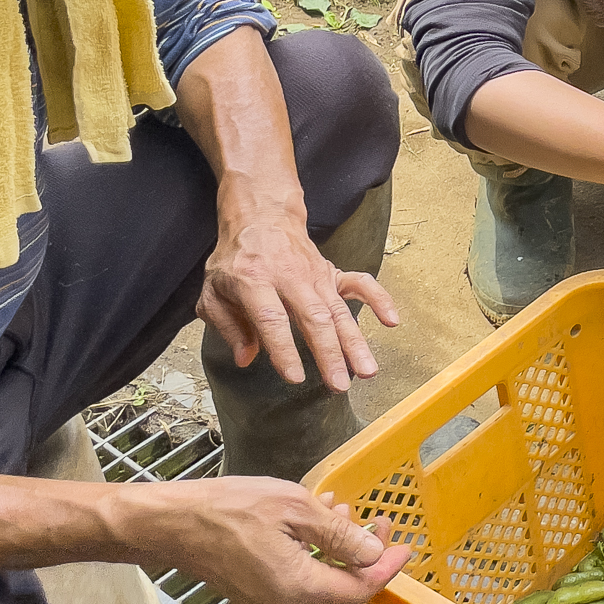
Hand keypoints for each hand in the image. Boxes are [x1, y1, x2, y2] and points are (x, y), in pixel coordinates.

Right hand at [133, 475, 412, 603]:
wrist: (169, 523)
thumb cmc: (228, 509)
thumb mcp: (294, 509)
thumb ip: (338, 535)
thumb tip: (373, 553)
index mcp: (297, 588)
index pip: (358, 589)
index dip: (385, 568)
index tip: (403, 544)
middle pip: (341, 591)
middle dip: (365, 558)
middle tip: (378, 524)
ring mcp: (265, 602)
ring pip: (319, 583)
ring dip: (338, 552)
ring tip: (343, 512)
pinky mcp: (252, 592)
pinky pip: (296, 579)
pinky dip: (314, 554)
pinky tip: (313, 522)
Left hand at [200, 198, 400, 390]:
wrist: (261, 219)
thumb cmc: (235, 260)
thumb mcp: (212, 291)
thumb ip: (227, 326)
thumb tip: (246, 357)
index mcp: (254, 280)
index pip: (271, 318)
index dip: (284, 348)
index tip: (295, 376)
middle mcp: (289, 277)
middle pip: (313, 317)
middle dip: (329, 353)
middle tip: (339, 384)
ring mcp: (315, 275)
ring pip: (338, 310)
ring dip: (355, 341)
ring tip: (366, 370)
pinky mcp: (332, 272)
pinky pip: (360, 284)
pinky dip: (379, 300)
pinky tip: (391, 321)